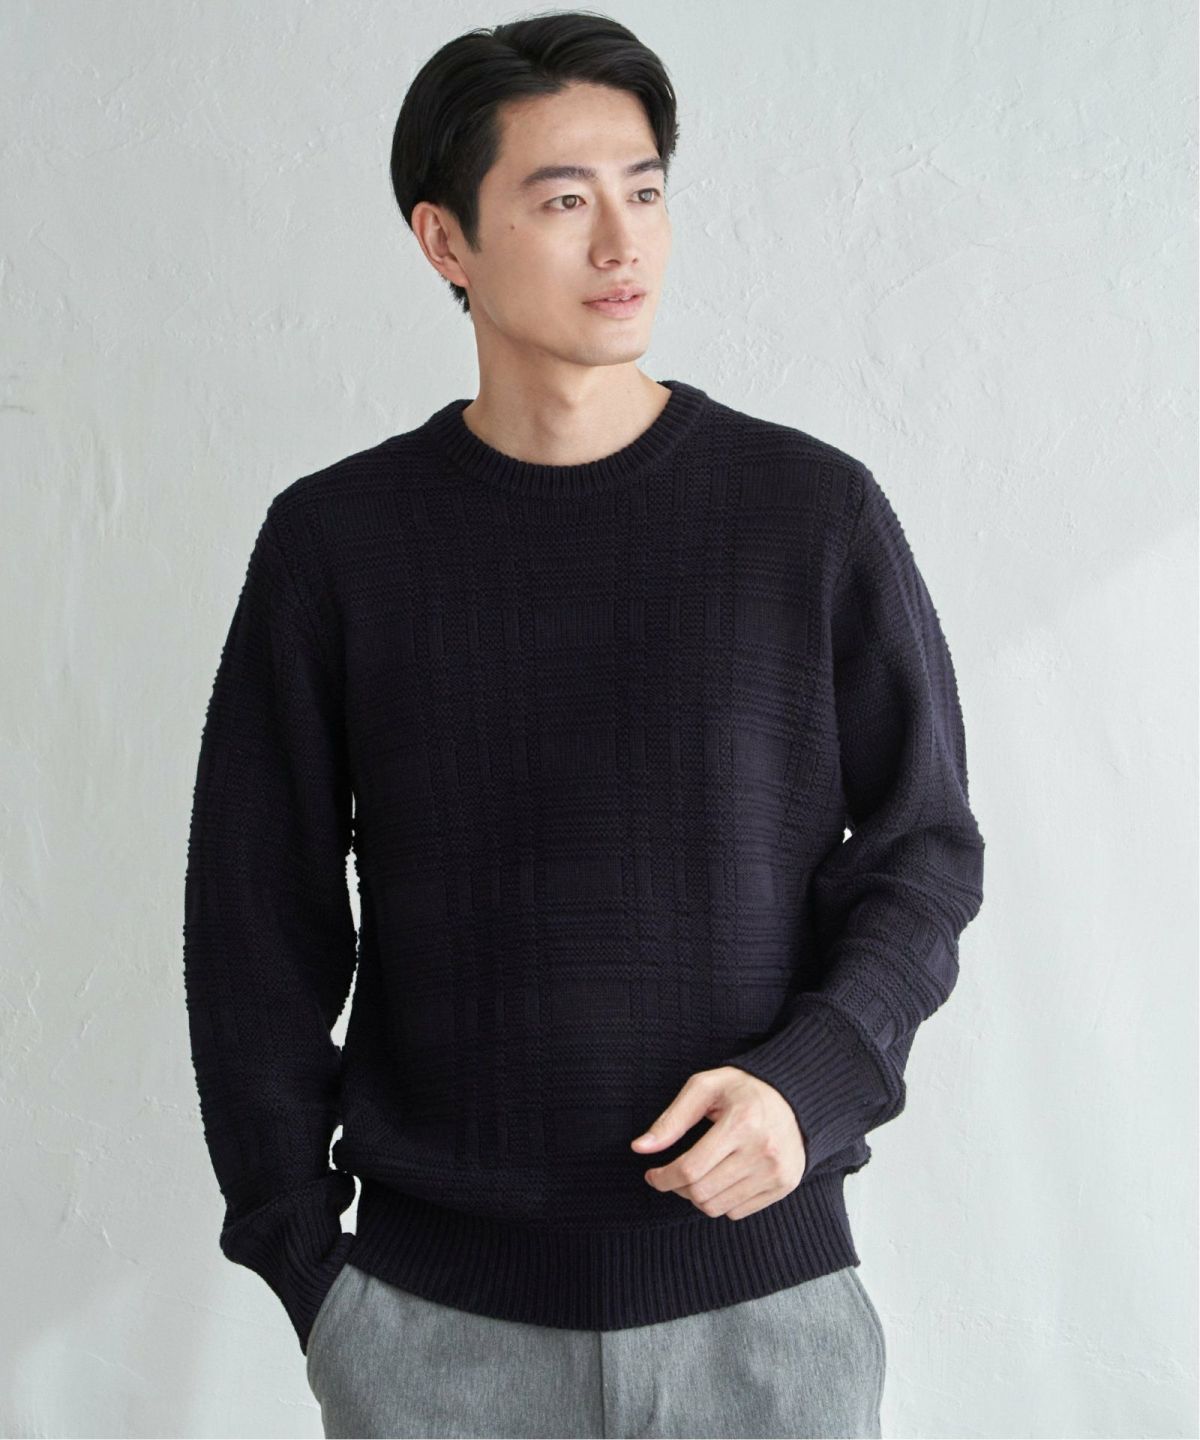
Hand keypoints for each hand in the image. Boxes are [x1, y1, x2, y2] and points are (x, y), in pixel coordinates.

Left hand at [631, 1066, 807, 1219]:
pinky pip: (738, 1212)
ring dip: (696, 1197)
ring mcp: (776, 1172)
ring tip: (695, 1176)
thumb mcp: (704, 1088)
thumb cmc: (742, 1089)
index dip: (663, 1177)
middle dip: (676, 1188)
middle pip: (701, 1192)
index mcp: (741, 1123)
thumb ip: (671, 1119)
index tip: (652, 1174)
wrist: (795, 1097)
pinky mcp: (784, 1185)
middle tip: (672, 1174)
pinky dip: (721, 1201)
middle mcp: (762, 1151)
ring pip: (717, 1207)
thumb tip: (640, 1147)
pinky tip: (721, 1178)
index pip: (690, 1168)